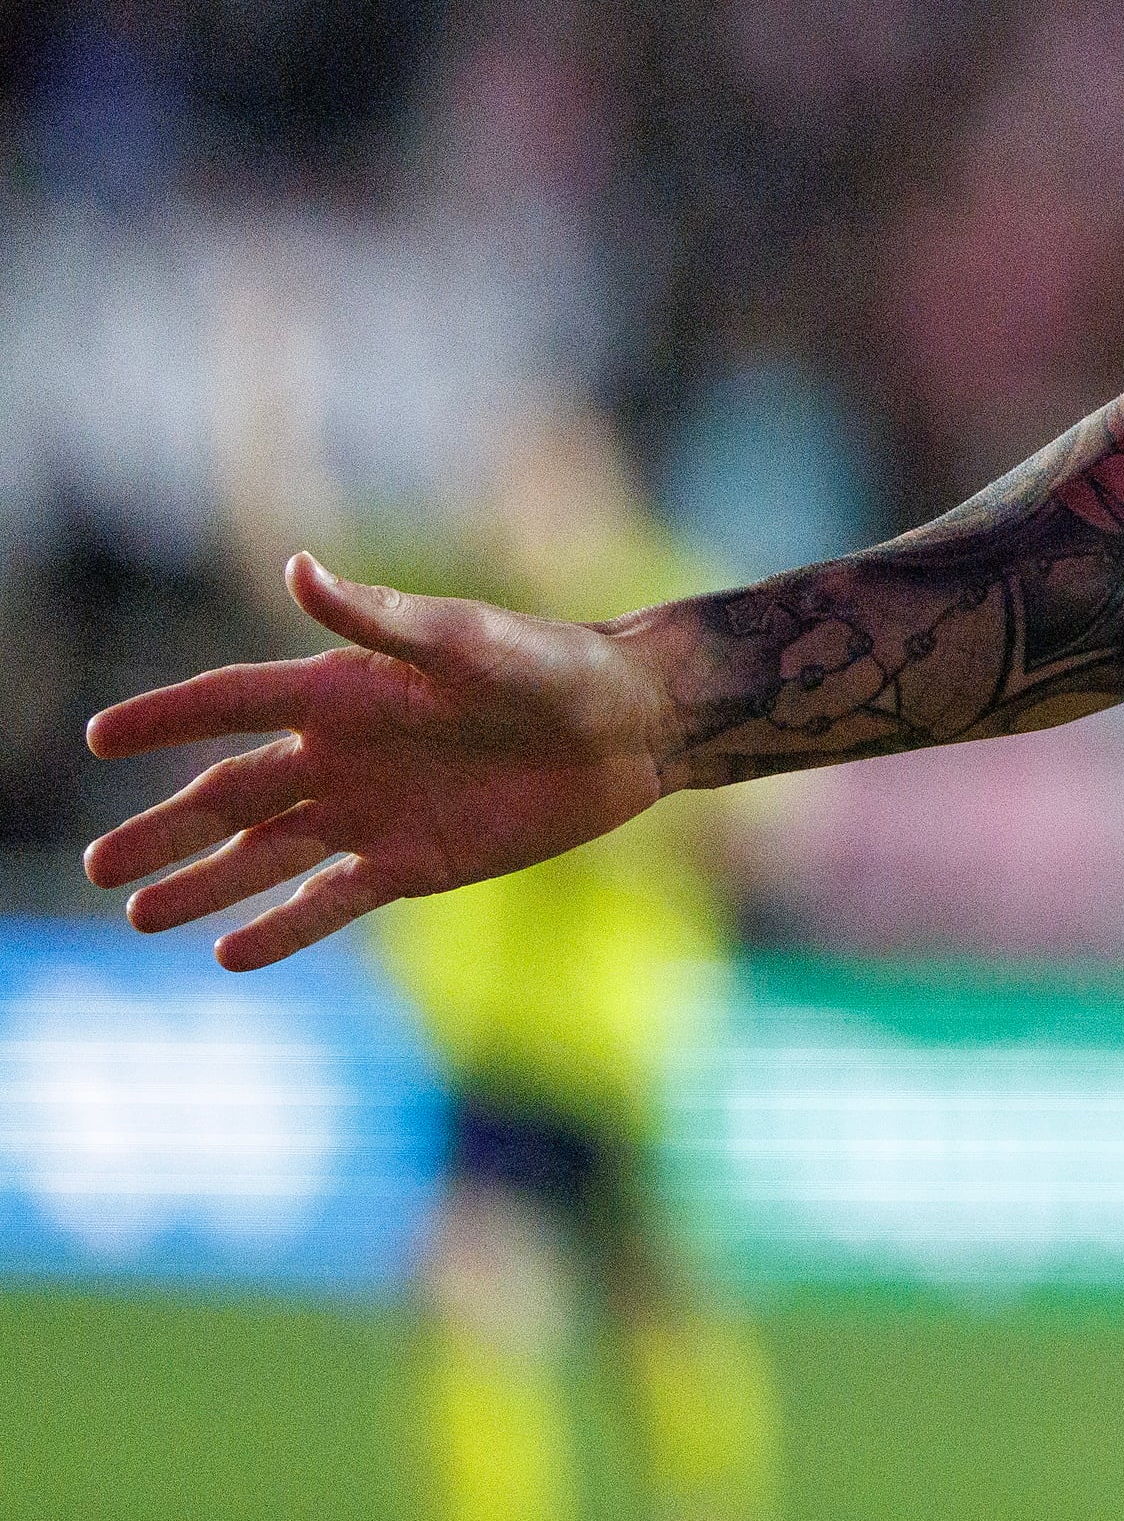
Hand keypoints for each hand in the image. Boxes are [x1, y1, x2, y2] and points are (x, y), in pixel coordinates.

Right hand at [80, 554, 674, 967]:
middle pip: (229, 796)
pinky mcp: (413, 863)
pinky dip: (281, 929)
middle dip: (162, 830)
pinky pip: (330, 902)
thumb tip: (297, 568)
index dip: (165, 719)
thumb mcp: (467, 640)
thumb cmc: (552, 666)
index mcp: (343, 692)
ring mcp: (372, 813)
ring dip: (204, 885)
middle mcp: (342, 755)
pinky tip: (229, 952)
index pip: (231, 703)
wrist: (629, 725)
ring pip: (265, 856)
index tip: (98, 737)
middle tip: (97, 865)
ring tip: (140, 915)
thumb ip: (378, 618)